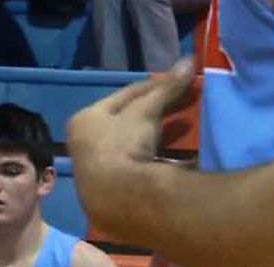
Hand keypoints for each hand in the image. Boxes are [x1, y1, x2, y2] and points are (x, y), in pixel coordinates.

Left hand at [68, 58, 194, 206]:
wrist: (115, 199)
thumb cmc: (122, 144)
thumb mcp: (145, 112)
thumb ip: (165, 89)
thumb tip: (188, 60)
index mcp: (85, 120)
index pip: (123, 95)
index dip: (153, 86)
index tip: (176, 80)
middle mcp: (84, 144)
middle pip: (126, 121)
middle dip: (157, 112)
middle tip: (185, 103)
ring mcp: (97, 170)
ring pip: (133, 145)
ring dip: (158, 136)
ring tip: (185, 128)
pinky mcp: (112, 192)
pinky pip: (139, 166)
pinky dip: (157, 158)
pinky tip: (178, 157)